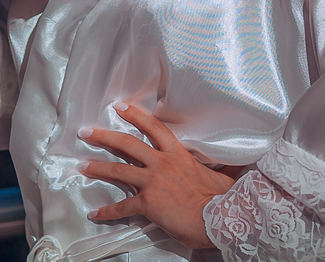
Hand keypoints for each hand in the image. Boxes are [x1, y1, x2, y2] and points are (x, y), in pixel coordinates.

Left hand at [76, 103, 239, 249]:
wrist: (218, 218)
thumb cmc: (222, 198)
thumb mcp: (223, 174)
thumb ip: (222, 166)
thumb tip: (242, 162)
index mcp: (178, 154)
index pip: (154, 128)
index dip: (135, 115)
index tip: (120, 106)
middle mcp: (162, 163)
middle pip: (127, 144)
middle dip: (104, 136)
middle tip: (86, 131)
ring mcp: (153, 182)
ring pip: (118, 170)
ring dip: (98, 167)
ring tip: (82, 165)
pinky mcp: (147, 203)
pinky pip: (122, 207)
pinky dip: (107, 212)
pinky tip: (96, 213)